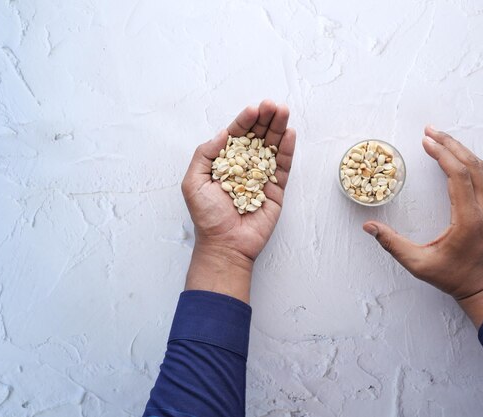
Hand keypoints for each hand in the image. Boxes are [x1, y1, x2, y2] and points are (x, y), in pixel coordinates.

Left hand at [181, 100, 295, 302]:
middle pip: (257, 137)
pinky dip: (287, 149)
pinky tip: (289, 134)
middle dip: (265, 119)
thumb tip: (223, 133)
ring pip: (272, 147)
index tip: (253, 109)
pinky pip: (283, 166)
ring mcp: (261, 177)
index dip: (244, 121)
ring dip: (278, 128)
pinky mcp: (276, 189)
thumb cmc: (207, 216)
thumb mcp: (193, 182)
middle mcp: (244, 166)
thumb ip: (205, 154)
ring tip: (283, 111)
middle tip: (272, 105)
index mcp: (224, 163)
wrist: (225, 245)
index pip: (236, 136)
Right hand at [363, 126, 482, 326]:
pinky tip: (453, 157)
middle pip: (472, 165)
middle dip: (450, 144)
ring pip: (480, 169)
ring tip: (439, 138)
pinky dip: (466, 162)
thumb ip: (392, 244)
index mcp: (468, 219)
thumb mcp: (418, 264)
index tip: (426, 141)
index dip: (442, 155)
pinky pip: (481, 177)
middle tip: (430, 131)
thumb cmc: (453, 278)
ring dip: (459, 150)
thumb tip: (369, 227)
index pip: (459, 175)